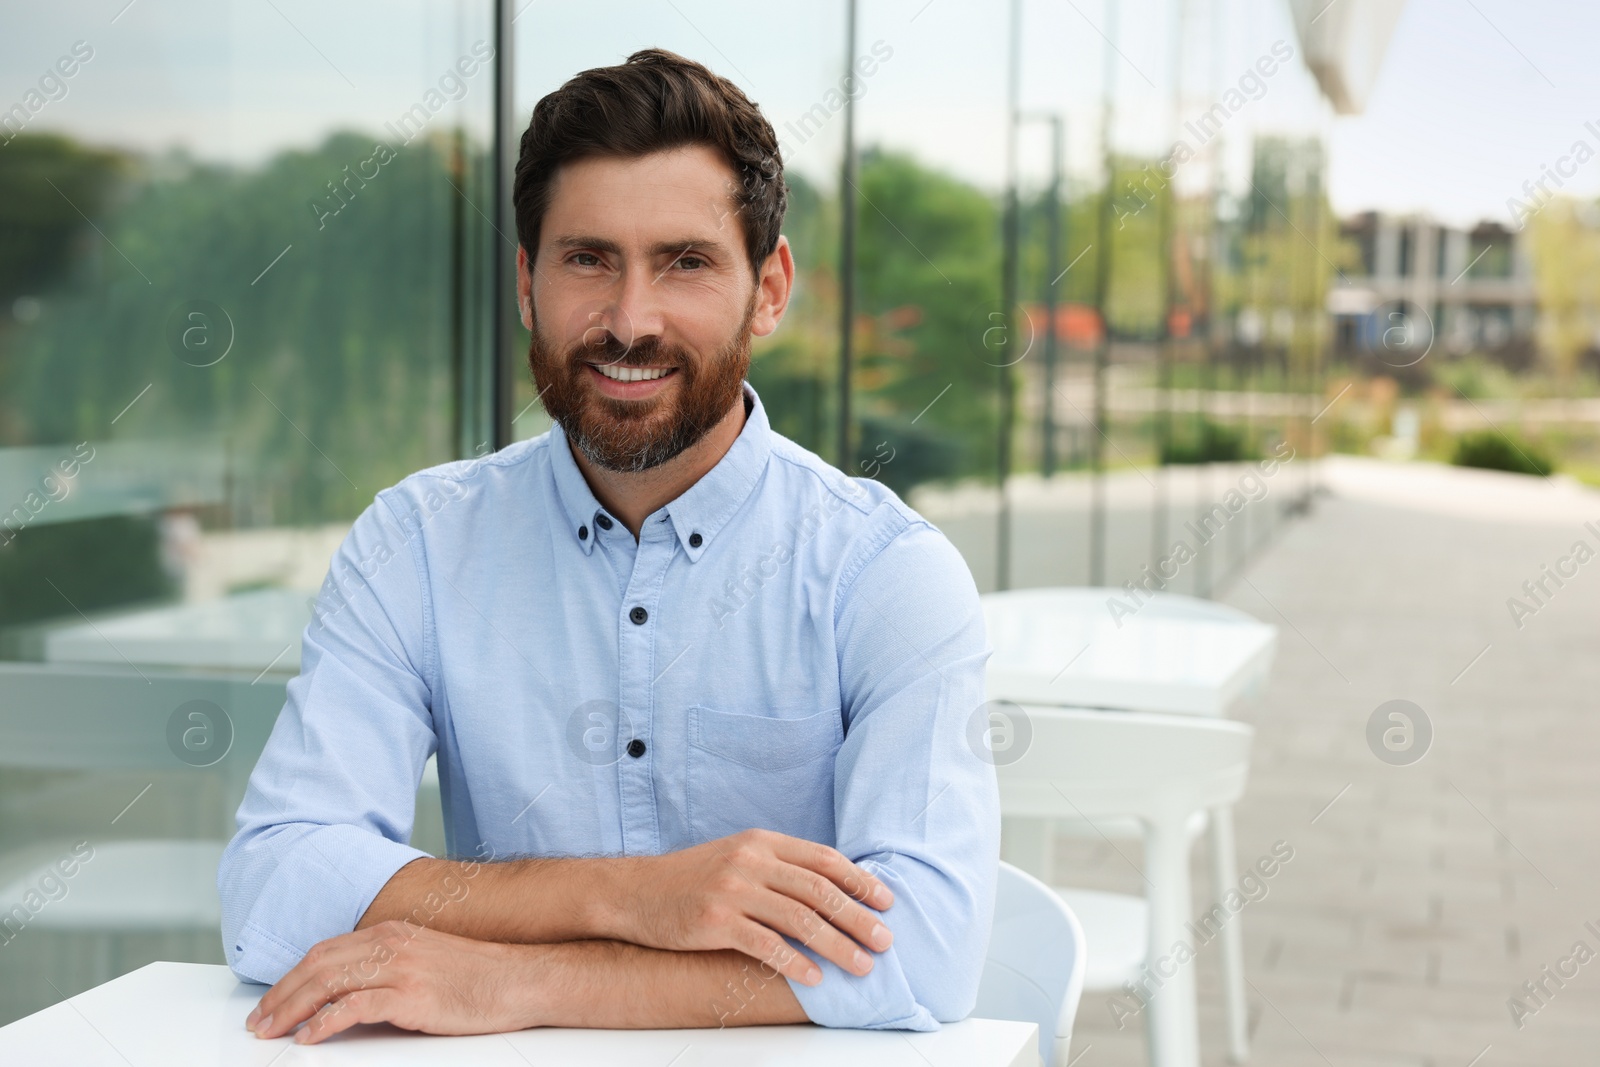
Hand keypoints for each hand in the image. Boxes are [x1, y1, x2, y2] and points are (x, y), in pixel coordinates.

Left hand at [245, 922, 535, 1044]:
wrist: (518, 979)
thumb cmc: (475, 976)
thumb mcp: (424, 958)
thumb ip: (386, 964)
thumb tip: (346, 990)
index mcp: (391, 933)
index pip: (325, 952)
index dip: (291, 978)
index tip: (271, 1003)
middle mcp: (391, 944)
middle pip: (318, 966)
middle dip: (281, 996)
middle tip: (259, 1023)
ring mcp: (401, 968)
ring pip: (328, 983)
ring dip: (292, 1009)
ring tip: (273, 1032)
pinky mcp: (412, 995)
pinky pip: (355, 1006)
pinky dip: (325, 1022)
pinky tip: (311, 1037)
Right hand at [611, 828, 895, 986]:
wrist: (635, 892)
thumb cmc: (692, 880)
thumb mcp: (738, 857)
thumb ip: (778, 867)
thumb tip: (831, 889)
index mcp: (761, 842)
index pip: (823, 858)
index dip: (859, 880)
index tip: (886, 902)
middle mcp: (750, 861)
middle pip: (818, 890)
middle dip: (858, 917)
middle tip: (885, 941)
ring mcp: (732, 890)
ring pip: (800, 919)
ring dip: (837, 945)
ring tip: (861, 965)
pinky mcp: (715, 921)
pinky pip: (766, 944)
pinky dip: (796, 962)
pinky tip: (815, 977)